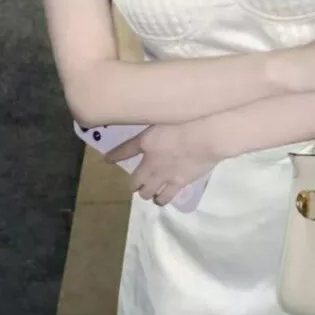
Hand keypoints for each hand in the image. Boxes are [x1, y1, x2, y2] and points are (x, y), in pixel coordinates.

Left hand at [105, 120, 222, 206]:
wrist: (208, 134)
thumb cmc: (190, 118)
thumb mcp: (167, 115)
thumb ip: (158, 122)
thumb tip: (155, 119)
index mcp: (146, 142)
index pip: (123, 151)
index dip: (114, 156)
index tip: (106, 160)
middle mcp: (151, 162)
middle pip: (134, 181)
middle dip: (134, 183)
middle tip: (136, 183)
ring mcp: (164, 175)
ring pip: (147, 193)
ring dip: (146, 193)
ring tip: (150, 192)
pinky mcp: (179, 183)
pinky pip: (165, 198)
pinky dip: (161, 199)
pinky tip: (162, 198)